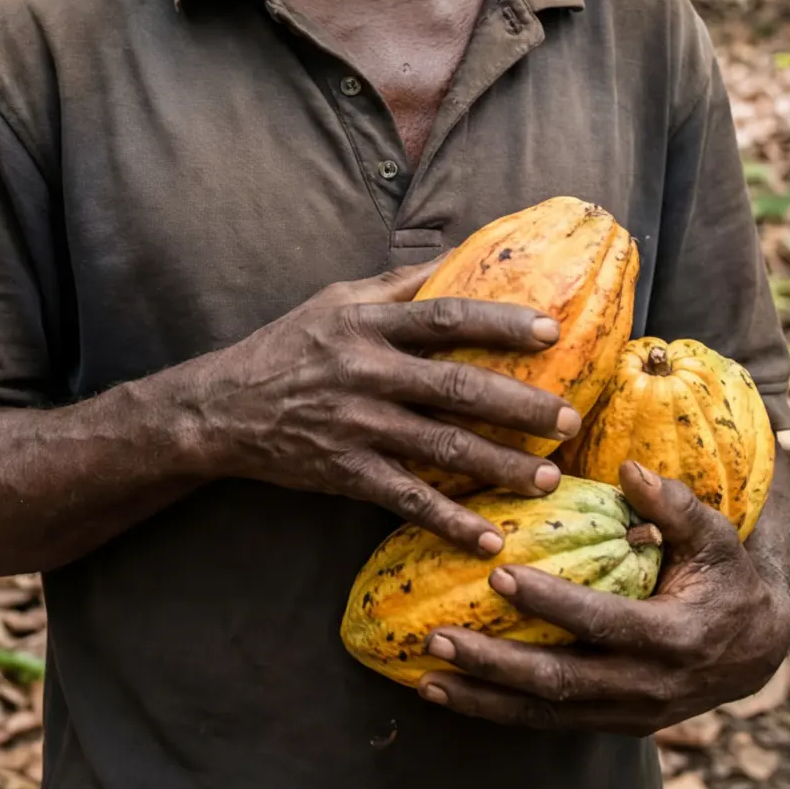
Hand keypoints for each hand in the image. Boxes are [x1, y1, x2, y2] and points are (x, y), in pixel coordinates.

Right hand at [178, 263, 577, 555]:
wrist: (221, 408)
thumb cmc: (288, 347)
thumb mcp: (336, 300)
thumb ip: (400, 283)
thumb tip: (464, 251)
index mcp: (365, 322)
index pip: (443, 316)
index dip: (499, 321)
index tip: (550, 329)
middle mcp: (364, 370)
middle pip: (454, 385)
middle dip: (518, 404)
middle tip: (569, 418)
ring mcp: (356, 424)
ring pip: (441, 446)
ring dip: (499, 464)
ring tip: (546, 476)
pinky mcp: (346, 471)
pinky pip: (407, 498)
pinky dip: (449, 520)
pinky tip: (489, 537)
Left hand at [416, 461, 789, 732]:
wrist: (758, 649)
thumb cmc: (728, 578)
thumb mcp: (717, 539)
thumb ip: (677, 506)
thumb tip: (631, 470)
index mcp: (675, 637)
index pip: (603, 624)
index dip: (552, 604)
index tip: (500, 575)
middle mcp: (649, 686)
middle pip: (561, 682)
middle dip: (495, 665)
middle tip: (437, 638)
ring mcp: (629, 712)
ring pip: (547, 714)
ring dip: (483, 699)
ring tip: (427, 678)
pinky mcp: (612, 723)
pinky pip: (549, 722)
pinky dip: (497, 711)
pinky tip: (452, 693)